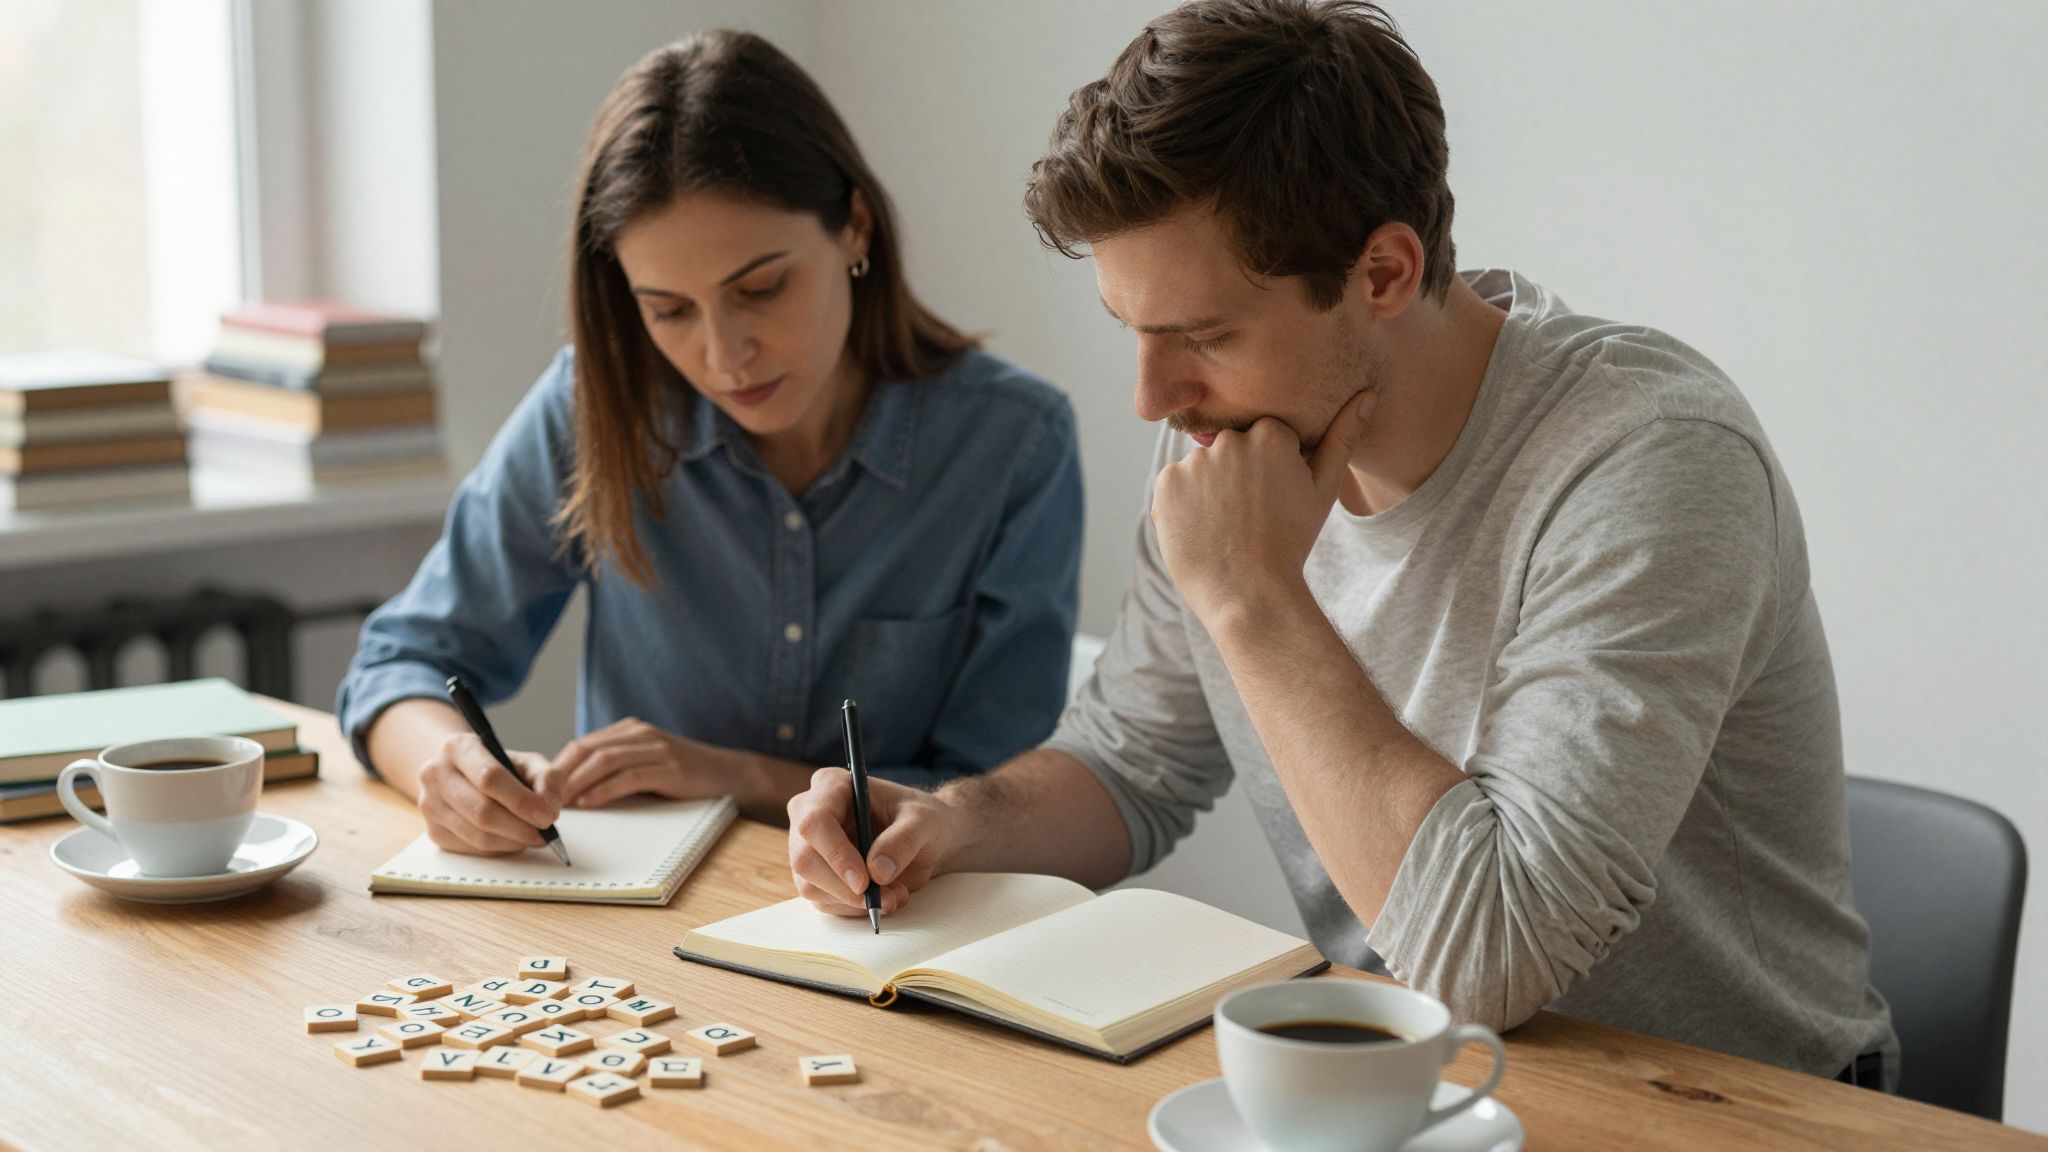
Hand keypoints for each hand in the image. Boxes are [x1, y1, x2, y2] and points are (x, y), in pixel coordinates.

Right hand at [415, 734, 558, 855]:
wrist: (460, 774)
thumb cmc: (499, 767)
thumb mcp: (528, 762)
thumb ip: (547, 779)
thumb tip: (551, 808)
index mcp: (459, 747)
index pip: (490, 778)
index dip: (522, 801)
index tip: (547, 817)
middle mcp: (436, 774)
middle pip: (482, 811)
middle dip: (520, 828)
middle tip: (544, 833)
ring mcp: (430, 805)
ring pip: (477, 836)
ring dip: (512, 842)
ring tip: (532, 836)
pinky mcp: (434, 832)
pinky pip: (472, 850)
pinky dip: (499, 849)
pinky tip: (511, 839)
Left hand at [545, 717, 736, 809]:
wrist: (729, 774)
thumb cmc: (683, 775)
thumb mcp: (645, 765)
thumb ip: (615, 770)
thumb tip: (572, 792)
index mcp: (630, 731)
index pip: (582, 745)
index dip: (556, 767)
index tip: (539, 790)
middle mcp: (640, 734)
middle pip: (586, 749)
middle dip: (559, 775)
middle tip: (540, 798)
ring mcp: (656, 748)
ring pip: (603, 761)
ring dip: (576, 783)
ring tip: (558, 804)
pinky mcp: (669, 767)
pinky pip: (628, 776)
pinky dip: (604, 790)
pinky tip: (589, 803)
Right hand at [786, 766, 959, 917]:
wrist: (925, 839)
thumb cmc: (921, 818)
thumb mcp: (924, 821)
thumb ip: (902, 841)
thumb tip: (877, 871)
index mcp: (832, 787)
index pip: (815, 822)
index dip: (835, 853)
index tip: (864, 880)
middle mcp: (811, 815)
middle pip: (805, 859)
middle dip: (843, 887)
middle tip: (881, 898)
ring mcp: (810, 847)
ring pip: (811, 886)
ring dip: (853, 902)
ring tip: (894, 894)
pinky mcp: (817, 875)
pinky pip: (824, 902)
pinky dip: (855, 908)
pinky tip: (883, 897)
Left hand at [1151, 389, 1376, 622]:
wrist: (1249, 594)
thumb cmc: (1292, 541)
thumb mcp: (1323, 489)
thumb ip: (1343, 437)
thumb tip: (1368, 394)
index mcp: (1270, 434)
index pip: (1264, 437)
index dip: (1270, 469)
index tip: (1273, 498)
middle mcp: (1229, 440)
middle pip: (1231, 448)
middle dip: (1238, 474)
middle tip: (1250, 515)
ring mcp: (1194, 462)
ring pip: (1203, 468)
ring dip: (1210, 489)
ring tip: (1228, 525)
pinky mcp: (1165, 485)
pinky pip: (1175, 486)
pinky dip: (1184, 505)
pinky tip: (1204, 530)